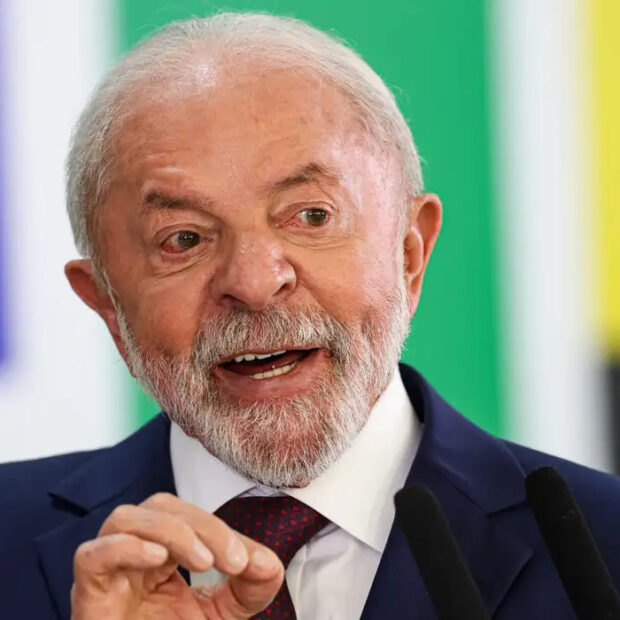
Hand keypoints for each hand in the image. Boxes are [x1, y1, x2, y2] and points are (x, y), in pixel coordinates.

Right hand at [71, 492, 283, 618]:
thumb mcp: (222, 616)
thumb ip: (250, 587)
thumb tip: (267, 562)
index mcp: (159, 554)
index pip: (187, 516)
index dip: (221, 530)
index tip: (252, 562)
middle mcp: (130, 556)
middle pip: (159, 506)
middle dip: (203, 525)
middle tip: (233, 560)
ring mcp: (106, 574)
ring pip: (124, 518)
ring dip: (171, 531)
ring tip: (204, 561)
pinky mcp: (87, 596)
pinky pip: (91, 555)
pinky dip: (126, 547)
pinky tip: (158, 560)